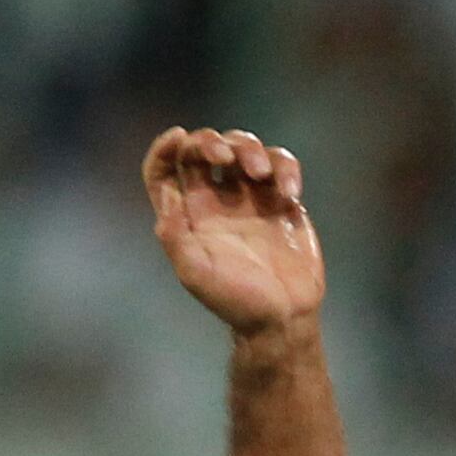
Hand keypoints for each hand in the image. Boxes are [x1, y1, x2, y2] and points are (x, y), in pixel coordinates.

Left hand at [145, 127, 324, 336]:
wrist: (283, 316)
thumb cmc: (235, 301)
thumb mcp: (194, 273)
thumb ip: (174, 236)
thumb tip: (168, 196)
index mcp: (188, 214)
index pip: (165, 171)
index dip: (164, 148)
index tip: (177, 139)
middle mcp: (216, 200)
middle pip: (204, 148)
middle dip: (211, 142)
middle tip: (225, 156)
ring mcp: (250, 197)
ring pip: (244, 148)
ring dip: (250, 149)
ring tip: (261, 174)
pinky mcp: (281, 201)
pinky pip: (281, 166)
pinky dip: (286, 170)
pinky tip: (290, 195)